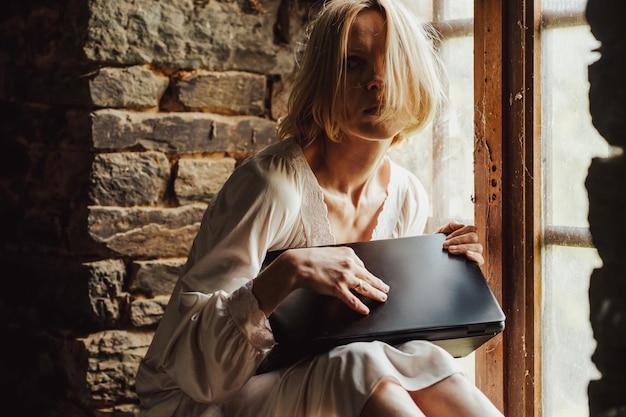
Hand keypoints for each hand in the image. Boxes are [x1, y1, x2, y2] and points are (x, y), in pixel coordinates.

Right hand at [255, 246, 388, 315]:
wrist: (299, 264)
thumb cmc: (311, 259)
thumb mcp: (331, 253)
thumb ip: (342, 259)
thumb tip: (349, 267)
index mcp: (349, 254)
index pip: (362, 266)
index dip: (366, 274)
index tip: (371, 279)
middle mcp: (350, 265)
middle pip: (368, 277)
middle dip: (379, 284)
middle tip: (386, 289)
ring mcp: (345, 277)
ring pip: (365, 288)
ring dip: (376, 294)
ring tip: (382, 298)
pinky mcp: (338, 288)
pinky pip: (352, 300)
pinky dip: (360, 306)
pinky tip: (365, 310)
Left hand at [436, 222, 484, 265]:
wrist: (428, 261)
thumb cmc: (435, 247)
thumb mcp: (439, 235)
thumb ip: (449, 226)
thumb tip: (460, 224)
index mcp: (465, 236)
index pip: (470, 228)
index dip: (458, 232)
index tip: (446, 238)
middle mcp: (471, 244)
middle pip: (473, 237)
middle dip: (458, 240)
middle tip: (446, 245)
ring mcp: (474, 254)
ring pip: (478, 247)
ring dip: (463, 247)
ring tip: (451, 250)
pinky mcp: (473, 264)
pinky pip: (481, 259)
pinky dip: (475, 256)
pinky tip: (467, 254)